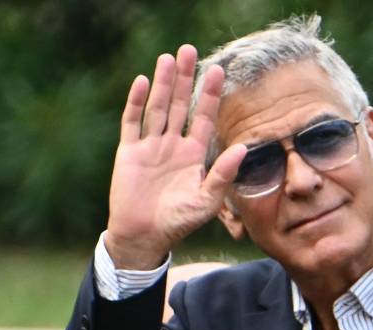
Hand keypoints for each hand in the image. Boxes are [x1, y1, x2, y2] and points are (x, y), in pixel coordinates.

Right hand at [106, 45, 246, 268]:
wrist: (145, 237)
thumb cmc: (179, 223)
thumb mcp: (207, 200)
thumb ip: (223, 174)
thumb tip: (243, 148)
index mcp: (194, 155)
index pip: (204, 118)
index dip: (210, 95)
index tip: (218, 70)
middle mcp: (173, 146)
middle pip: (180, 105)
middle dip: (185, 79)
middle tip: (189, 50)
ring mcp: (150, 147)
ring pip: (158, 108)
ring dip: (163, 84)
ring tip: (169, 58)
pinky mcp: (129, 152)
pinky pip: (133, 122)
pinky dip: (137, 102)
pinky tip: (143, 82)